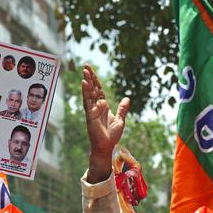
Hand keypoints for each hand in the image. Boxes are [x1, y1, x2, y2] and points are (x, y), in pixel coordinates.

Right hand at [82, 64, 130, 182]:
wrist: (107, 146)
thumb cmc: (112, 135)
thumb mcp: (120, 120)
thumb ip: (122, 109)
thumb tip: (127, 98)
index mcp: (103, 106)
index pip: (99, 90)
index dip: (96, 81)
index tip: (92, 71)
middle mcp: (96, 106)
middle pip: (93, 88)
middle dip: (90, 77)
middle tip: (86, 65)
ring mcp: (92, 110)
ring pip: (89, 93)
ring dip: (87, 82)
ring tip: (84, 70)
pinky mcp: (90, 114)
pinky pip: (87, 101)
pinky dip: (86, 92)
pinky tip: (84, 83)